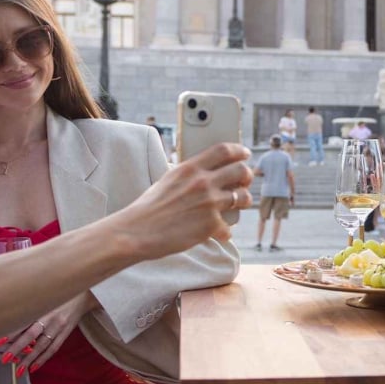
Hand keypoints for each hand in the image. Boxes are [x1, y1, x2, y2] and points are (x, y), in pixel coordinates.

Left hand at [2, 290, 97, 375]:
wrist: (84, 294)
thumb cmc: (59, 295)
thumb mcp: (44, 298)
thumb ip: (30, 308)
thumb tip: (11, 322)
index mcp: (42, 306)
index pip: (24, 321)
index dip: (11, 332)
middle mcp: (50, 317)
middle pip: (31, 334)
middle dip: (17, 348)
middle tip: (5, 359)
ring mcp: (59, 326)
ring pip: (43, 345)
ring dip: (30, 359)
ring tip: (19, 370)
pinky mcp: (66, 332)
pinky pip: (54, 348)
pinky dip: (43, 358)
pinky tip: (34, 367)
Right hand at [120, 142, 252, 252]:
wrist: (137, 231)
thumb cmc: (149, 208)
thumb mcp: (168, 180)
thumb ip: (189, 175)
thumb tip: (206, 174)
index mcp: (190, 168)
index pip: (224, 150)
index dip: (239, 150)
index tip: (245, 154)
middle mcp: (203, 182)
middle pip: (240, 171)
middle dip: (247, 175)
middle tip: (246, 181)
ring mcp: (209, 204)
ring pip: (243, 198)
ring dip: (244, 201)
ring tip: (240, 204)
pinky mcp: (211, 225)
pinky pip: (229, 227)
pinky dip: (225, 231)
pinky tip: (220, 233)